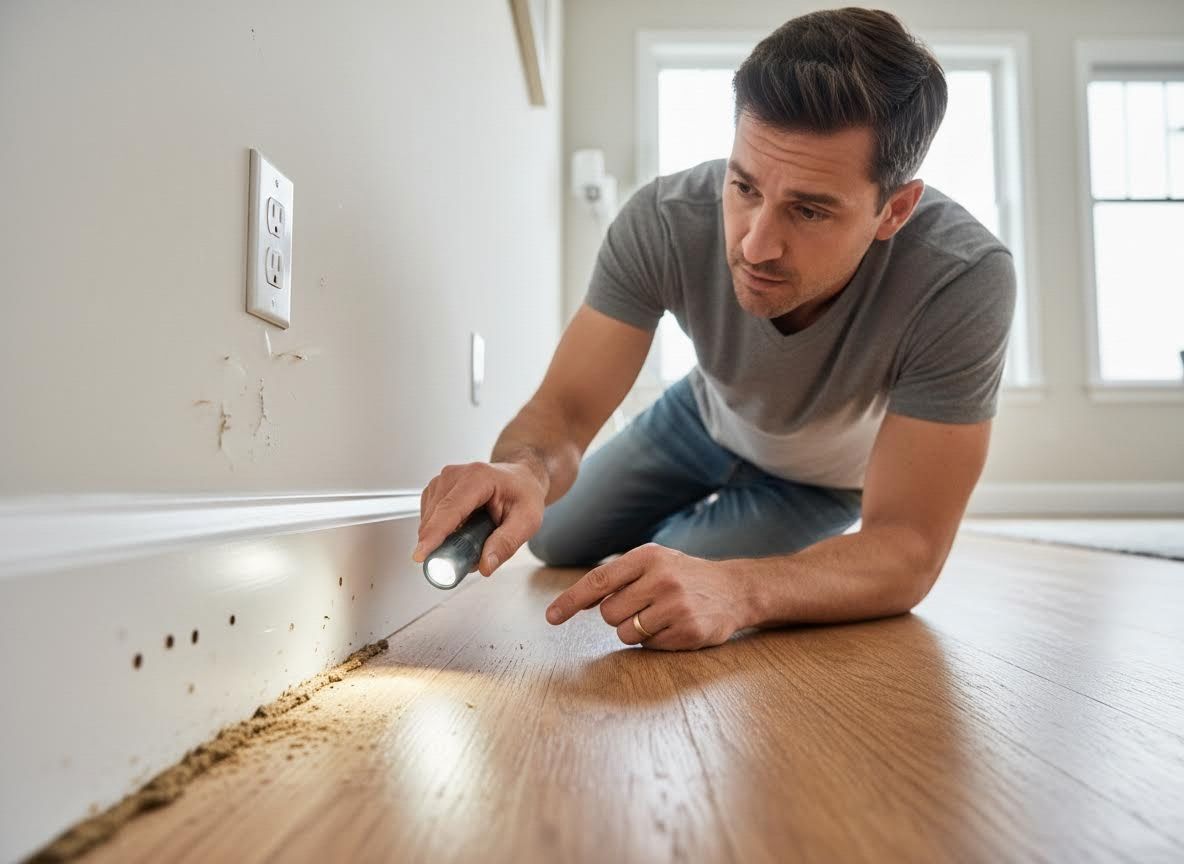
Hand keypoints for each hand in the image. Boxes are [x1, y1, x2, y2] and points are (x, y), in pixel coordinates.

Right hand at [413, 461, 545, 576]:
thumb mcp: (527, 521)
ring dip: (445, 538)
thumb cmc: (524, 494)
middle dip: (444, 544)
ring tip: (474, 535)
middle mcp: (455, 475)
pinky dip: (442, 531)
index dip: (434, 534)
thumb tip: (485, 565)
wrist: (520, 479)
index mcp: (478, 478)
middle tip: (471, 554)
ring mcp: (443, 480)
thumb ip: (506, 543)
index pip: (450, 509)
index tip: (421, 554)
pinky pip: (429, 518)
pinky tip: (463, 529)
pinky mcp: (436, 489)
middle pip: (435, 517)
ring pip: (429, 520)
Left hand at [545, 543, 754, 650]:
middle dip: (617, 615)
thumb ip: (617, 578)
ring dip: (634, 630)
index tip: (551, 617)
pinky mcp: (688, 632)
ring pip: (625, 633)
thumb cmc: (683, 575)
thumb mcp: (653, 563)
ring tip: (660, 616)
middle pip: (608, 613)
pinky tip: (674, 626)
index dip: (571, 600)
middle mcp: (662, 579)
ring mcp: (676, 607)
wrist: (735, 589)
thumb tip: (576, 603)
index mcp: (648, 557)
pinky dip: (655, 641)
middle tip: (641, 606)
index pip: (599, 580)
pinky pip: (649, 647)